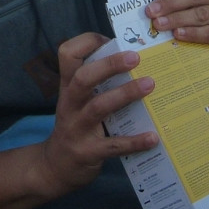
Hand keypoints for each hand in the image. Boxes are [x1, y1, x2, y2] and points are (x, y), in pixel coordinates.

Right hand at [40, 33, 158, 195]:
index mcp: (68, 87)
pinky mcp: (87, 152)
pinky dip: (134, 141)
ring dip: (125, 94)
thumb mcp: (77, 101)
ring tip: (150, 85)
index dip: (87, 42)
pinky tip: (153, 137)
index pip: (67, 54)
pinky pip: (112, 145)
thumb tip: (136, 63)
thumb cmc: (75, 126)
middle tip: (136, 57)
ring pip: (98, 107)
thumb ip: (98, 84)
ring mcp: (76, 129)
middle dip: (109, 65)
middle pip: (83, 78)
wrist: (54, 168)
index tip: (112, 39)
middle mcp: (69, 104)